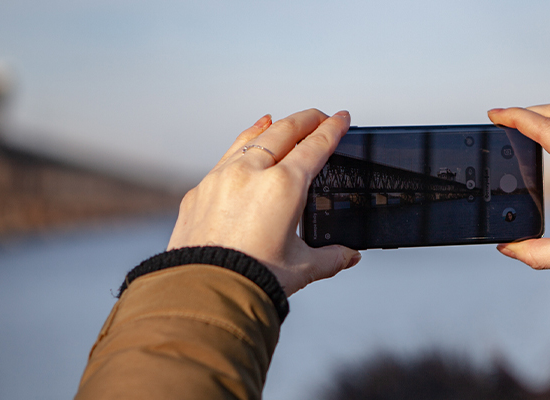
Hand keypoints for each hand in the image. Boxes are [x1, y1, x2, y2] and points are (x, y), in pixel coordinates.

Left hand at [167, 109, 361, 295]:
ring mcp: (221, 178)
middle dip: (305, 120)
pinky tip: (246, 146)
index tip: (341, 117)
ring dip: (270, 127)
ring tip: (278, 120)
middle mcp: (251, 172)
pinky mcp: (200, 191)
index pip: (315, 146)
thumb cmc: (253, 279)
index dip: (332, 129)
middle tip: (319, 116)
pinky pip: (225, 158)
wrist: (206, 292)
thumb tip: (349, 256)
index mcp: (284, 186)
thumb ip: (330, 257)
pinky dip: (241, 147)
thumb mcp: (302, 267)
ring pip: (250, 139)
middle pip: (284, 131)